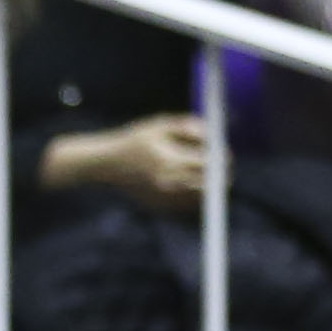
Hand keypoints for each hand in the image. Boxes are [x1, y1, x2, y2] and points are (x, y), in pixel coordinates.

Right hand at [40, 116, 209, 213]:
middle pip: (210, 186)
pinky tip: (188, 185)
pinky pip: (186, 206)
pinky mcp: (159, 207)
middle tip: (221, 166)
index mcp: (171, 161)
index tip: (225, 153)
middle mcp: (169, 183)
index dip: (223, 159)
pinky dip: (193, 197)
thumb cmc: (134, 140)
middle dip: (221, 175)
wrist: (106, 164)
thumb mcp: (162, 124)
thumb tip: (216, 135)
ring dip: (208, 187)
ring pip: (201, 198)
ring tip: (204, 174)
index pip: (210, 164)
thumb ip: (191, 127)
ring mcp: (164, 198)